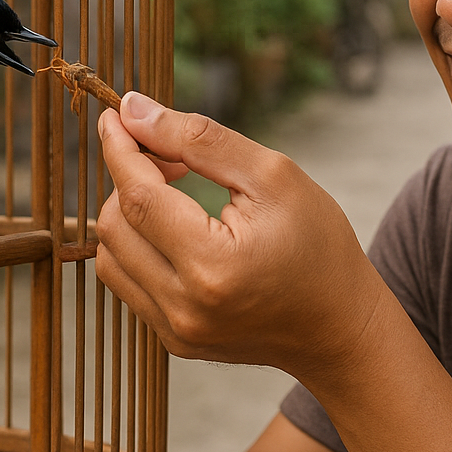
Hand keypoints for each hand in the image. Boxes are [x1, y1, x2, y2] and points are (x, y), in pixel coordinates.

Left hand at [95, 92, 382, 381]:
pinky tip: (175, 228)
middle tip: (169, 156)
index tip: (115, 115)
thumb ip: (198, 139)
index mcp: (212, 266)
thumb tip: (134, 111)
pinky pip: (129, 282)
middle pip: (114, 226)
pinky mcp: (174, 340)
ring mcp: (176, 331)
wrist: (340, 326)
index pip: (138, 197)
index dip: (119, 149)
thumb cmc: (318, 245)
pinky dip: (139, 245)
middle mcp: (184, 307)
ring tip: (174, 191)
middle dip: (129, 178)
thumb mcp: (273, 176)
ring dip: (129, 213)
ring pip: (111, 256)